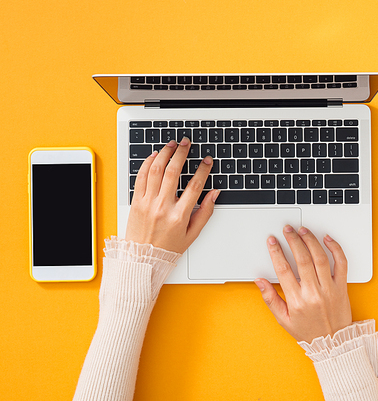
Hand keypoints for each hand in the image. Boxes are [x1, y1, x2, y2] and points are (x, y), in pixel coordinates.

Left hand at [125, 137, 218, 253]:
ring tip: (171, 145)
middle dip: (182, 153)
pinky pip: (141, 177)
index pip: (194, 186)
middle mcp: (162, 207)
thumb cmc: (167, 248)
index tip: (207, 161)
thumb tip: (215, 193)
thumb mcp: (192, 234)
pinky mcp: (136, 202)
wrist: (141, 260)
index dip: (203, 170)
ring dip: (164, 153)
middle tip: (187, 143)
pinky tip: (154, 156)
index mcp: (179, 216)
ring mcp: (147, 203)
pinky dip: (147, 163)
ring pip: (156, 170)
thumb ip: (205, 212)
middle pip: (173, 172)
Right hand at [255, 226, 352, 343]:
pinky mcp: (342, 287)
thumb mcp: (284, 320)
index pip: (284, 270)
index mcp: (297, 301)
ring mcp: (329, 289)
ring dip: (311, 240)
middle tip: (287, 230)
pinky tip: (327, 239)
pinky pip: (341, 263)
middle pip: (302, 259)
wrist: (334, 345)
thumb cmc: (309, 332)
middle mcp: (314, 293)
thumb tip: (260, 281)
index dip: (276, 252)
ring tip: (303, 230)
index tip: (272, 241)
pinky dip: (335, 249)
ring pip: (320, 257)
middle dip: (293, 240)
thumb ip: (270, 299)